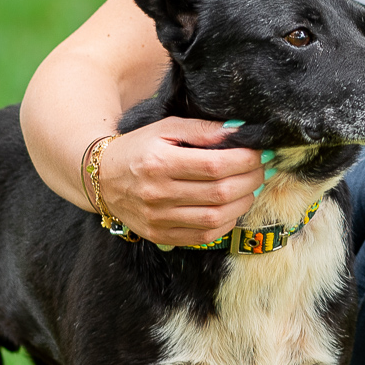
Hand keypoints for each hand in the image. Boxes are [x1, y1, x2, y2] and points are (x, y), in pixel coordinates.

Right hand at [93, 118, 261, 245]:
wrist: (102, 179)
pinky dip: (226, 222)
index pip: (215, 165)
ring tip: (250, 188)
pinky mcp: (161, 235)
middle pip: (219, 193)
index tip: (261, 153)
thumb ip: (202, 129)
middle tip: (262, 170)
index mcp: (159, 163)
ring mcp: (159, 219)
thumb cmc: (138, 148)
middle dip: (251, 180)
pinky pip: (204, 236)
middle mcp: (158, 194)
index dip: (246, 160)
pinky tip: (232, 207)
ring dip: (243, 203)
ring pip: (216, 218)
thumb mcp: (165, 129)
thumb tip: (239, 130)